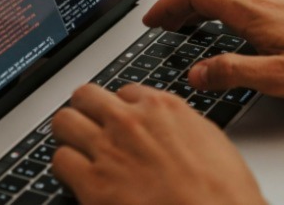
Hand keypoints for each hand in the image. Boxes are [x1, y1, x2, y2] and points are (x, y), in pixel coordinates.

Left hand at [51, 83, 265, 204]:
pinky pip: (59, 160)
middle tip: (89, 128)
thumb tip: (164, 125)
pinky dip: (66, 169)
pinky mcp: (93, 183)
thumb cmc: (224, 192)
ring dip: (70, 136)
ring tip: (78, 151)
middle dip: (85, 112)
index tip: (120, 121)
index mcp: (162, 107)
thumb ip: (178, 123)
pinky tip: (79, 179)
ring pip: (64, 122)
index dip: (120, 109)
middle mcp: (131, 121)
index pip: (123, 91)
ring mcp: (109, 149)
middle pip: (85, 96)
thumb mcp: (209, 138)